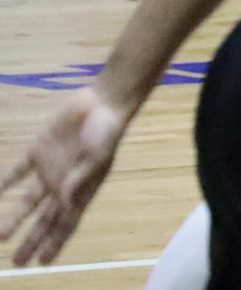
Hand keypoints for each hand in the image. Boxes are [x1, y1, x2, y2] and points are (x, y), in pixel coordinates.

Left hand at [0, 88, 129, 266]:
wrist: (102, 102)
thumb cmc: (107, 132)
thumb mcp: (97, 157)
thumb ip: (79, 179)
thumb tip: (64, 203)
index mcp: (82, 190)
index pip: (66, 223)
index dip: (55, 243)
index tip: (42, 262)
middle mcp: (63, 185)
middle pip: (45, 219)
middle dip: (32, 240)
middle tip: (18, 262)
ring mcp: (50, 169)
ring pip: (28, 202)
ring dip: (14, 219)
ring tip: (0, 237)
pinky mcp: (39, 152)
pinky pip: (17, 172)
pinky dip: (5, 184)